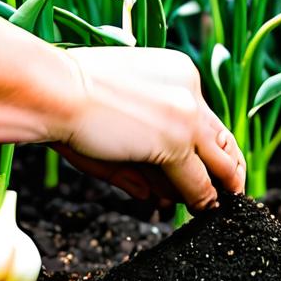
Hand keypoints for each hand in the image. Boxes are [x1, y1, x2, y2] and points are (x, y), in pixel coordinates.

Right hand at [55, 47, 244, 209]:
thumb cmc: (65, 104)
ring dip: (214, 188)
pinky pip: (198, 181)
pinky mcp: (180, 139)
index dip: (212, 146)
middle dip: (226, 169)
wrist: (50, 91)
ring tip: (213, 206)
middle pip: (220, 136)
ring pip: (216, 161)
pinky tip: (202, 210)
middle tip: (230, 192)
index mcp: (174, 70)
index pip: (204, 115)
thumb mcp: (111, 131)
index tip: (216, 166)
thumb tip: (156, 200)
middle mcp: (189, 87)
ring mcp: (187, 114)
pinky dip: (202, 199)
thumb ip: (137, 165)